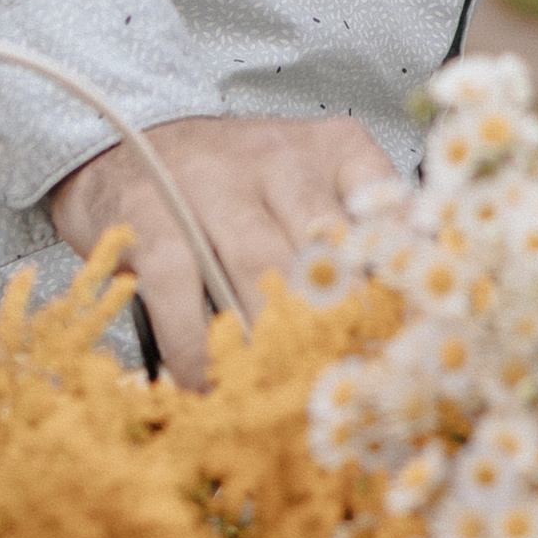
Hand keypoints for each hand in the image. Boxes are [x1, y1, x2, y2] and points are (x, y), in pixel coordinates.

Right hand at [49, 112, 397, 384]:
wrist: (132, 142)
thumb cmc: (239, 185)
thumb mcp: (310, 189)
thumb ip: (356, 241)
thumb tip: (401, 322)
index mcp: (334, 149)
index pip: (387, 205)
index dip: (398, 274)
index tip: (405, 333)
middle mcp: (279, 156)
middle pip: (324, 250)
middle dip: (338, 328)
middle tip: (344, 386)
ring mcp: (212, 180)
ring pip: (259, 270)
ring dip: (272, 343)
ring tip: (279, 396)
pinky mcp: (152, 212)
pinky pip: (180, 289)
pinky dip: (195, 347)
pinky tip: (205, 383)